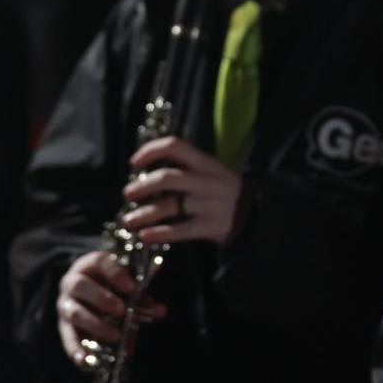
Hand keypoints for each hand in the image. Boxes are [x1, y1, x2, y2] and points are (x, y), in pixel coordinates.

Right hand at [56, 248, 164, 368]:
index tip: (132, 287)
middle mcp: (72, 282)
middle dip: (102, 299)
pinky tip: (84, 360)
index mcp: (89, 265)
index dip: (115, 274)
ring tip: (115, 335)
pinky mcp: (63, 325)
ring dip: (95, 324)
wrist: (88, 292)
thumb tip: (161, 310)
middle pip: (80, 285)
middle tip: (122, 311)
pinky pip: (67, 337)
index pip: (99, 262)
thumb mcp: (125, 286)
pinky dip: (75, 349)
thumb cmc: (110, 286)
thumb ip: (141, 297)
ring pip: (73, 311)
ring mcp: (65, 304)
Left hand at [120, 136, 243, 244]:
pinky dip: (160, 234)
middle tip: (128, 194)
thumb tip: (145, 174)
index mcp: (204, 162)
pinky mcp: (210, 226)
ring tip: (129, 221)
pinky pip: (180, 230)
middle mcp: (205, 181)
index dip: (151, 151)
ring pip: (170, 207)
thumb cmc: (223, 190)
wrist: (255, 213)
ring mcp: (208, 204)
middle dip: (143, 186)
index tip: (134, 163)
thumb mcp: (210, 170)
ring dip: (145, 214)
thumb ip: (184, 168)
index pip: (174, 146)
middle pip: (167, 178)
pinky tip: (145, 236)